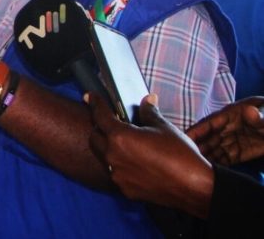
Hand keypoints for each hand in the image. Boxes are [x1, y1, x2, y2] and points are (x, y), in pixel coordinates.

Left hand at [87, 93, 212, 218]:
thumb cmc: (180, 155)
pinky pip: (115, 172)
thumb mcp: (164, 127)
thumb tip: (147, 100)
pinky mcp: (124, 188)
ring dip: (108, 147)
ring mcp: (117, 174)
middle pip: (95, 137)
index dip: (94, 103)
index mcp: (120, 136)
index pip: (100, 115)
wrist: (195, 187)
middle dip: (100, 128)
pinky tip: (134, 163)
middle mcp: (113, 155)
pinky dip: (119, 165)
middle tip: (112, 123)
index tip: (89, 96)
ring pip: (103, 156)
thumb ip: (149, 112)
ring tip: (125, 143)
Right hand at [187, 96, 263, 165]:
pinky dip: (217, 166)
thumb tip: (249, 111)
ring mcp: (232, 140)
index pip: (208, 125)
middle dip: (196, 150)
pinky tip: (211, 175)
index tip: (183, 140)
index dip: (195, 132)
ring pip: (214, 151)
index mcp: (230, 116)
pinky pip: (225, 160)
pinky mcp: (239, 152)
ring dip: (205, 160)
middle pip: (207, 140)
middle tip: (186, 163)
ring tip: (195, 172)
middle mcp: (226, 129)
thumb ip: (259, 115)